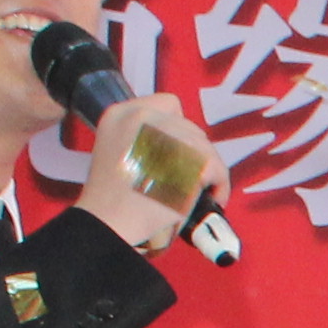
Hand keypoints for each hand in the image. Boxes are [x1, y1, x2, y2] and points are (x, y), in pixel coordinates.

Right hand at [75, 93, 214, 250]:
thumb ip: (144, 138)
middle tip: (189, 177)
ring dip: (207, 168)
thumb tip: (179, 145)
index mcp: (121, 113)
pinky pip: (217, 167)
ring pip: (205, 146)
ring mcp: (167, 134)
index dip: (177, 129)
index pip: (168, 104)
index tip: (176, 150)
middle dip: (193, 152)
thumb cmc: (112, 200)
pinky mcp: (188, 156)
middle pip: (189, 126)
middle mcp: (143, 116)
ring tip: (199, 190)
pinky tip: (210, 198)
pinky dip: (219, 184)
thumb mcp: (118, 151)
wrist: (109, 222)